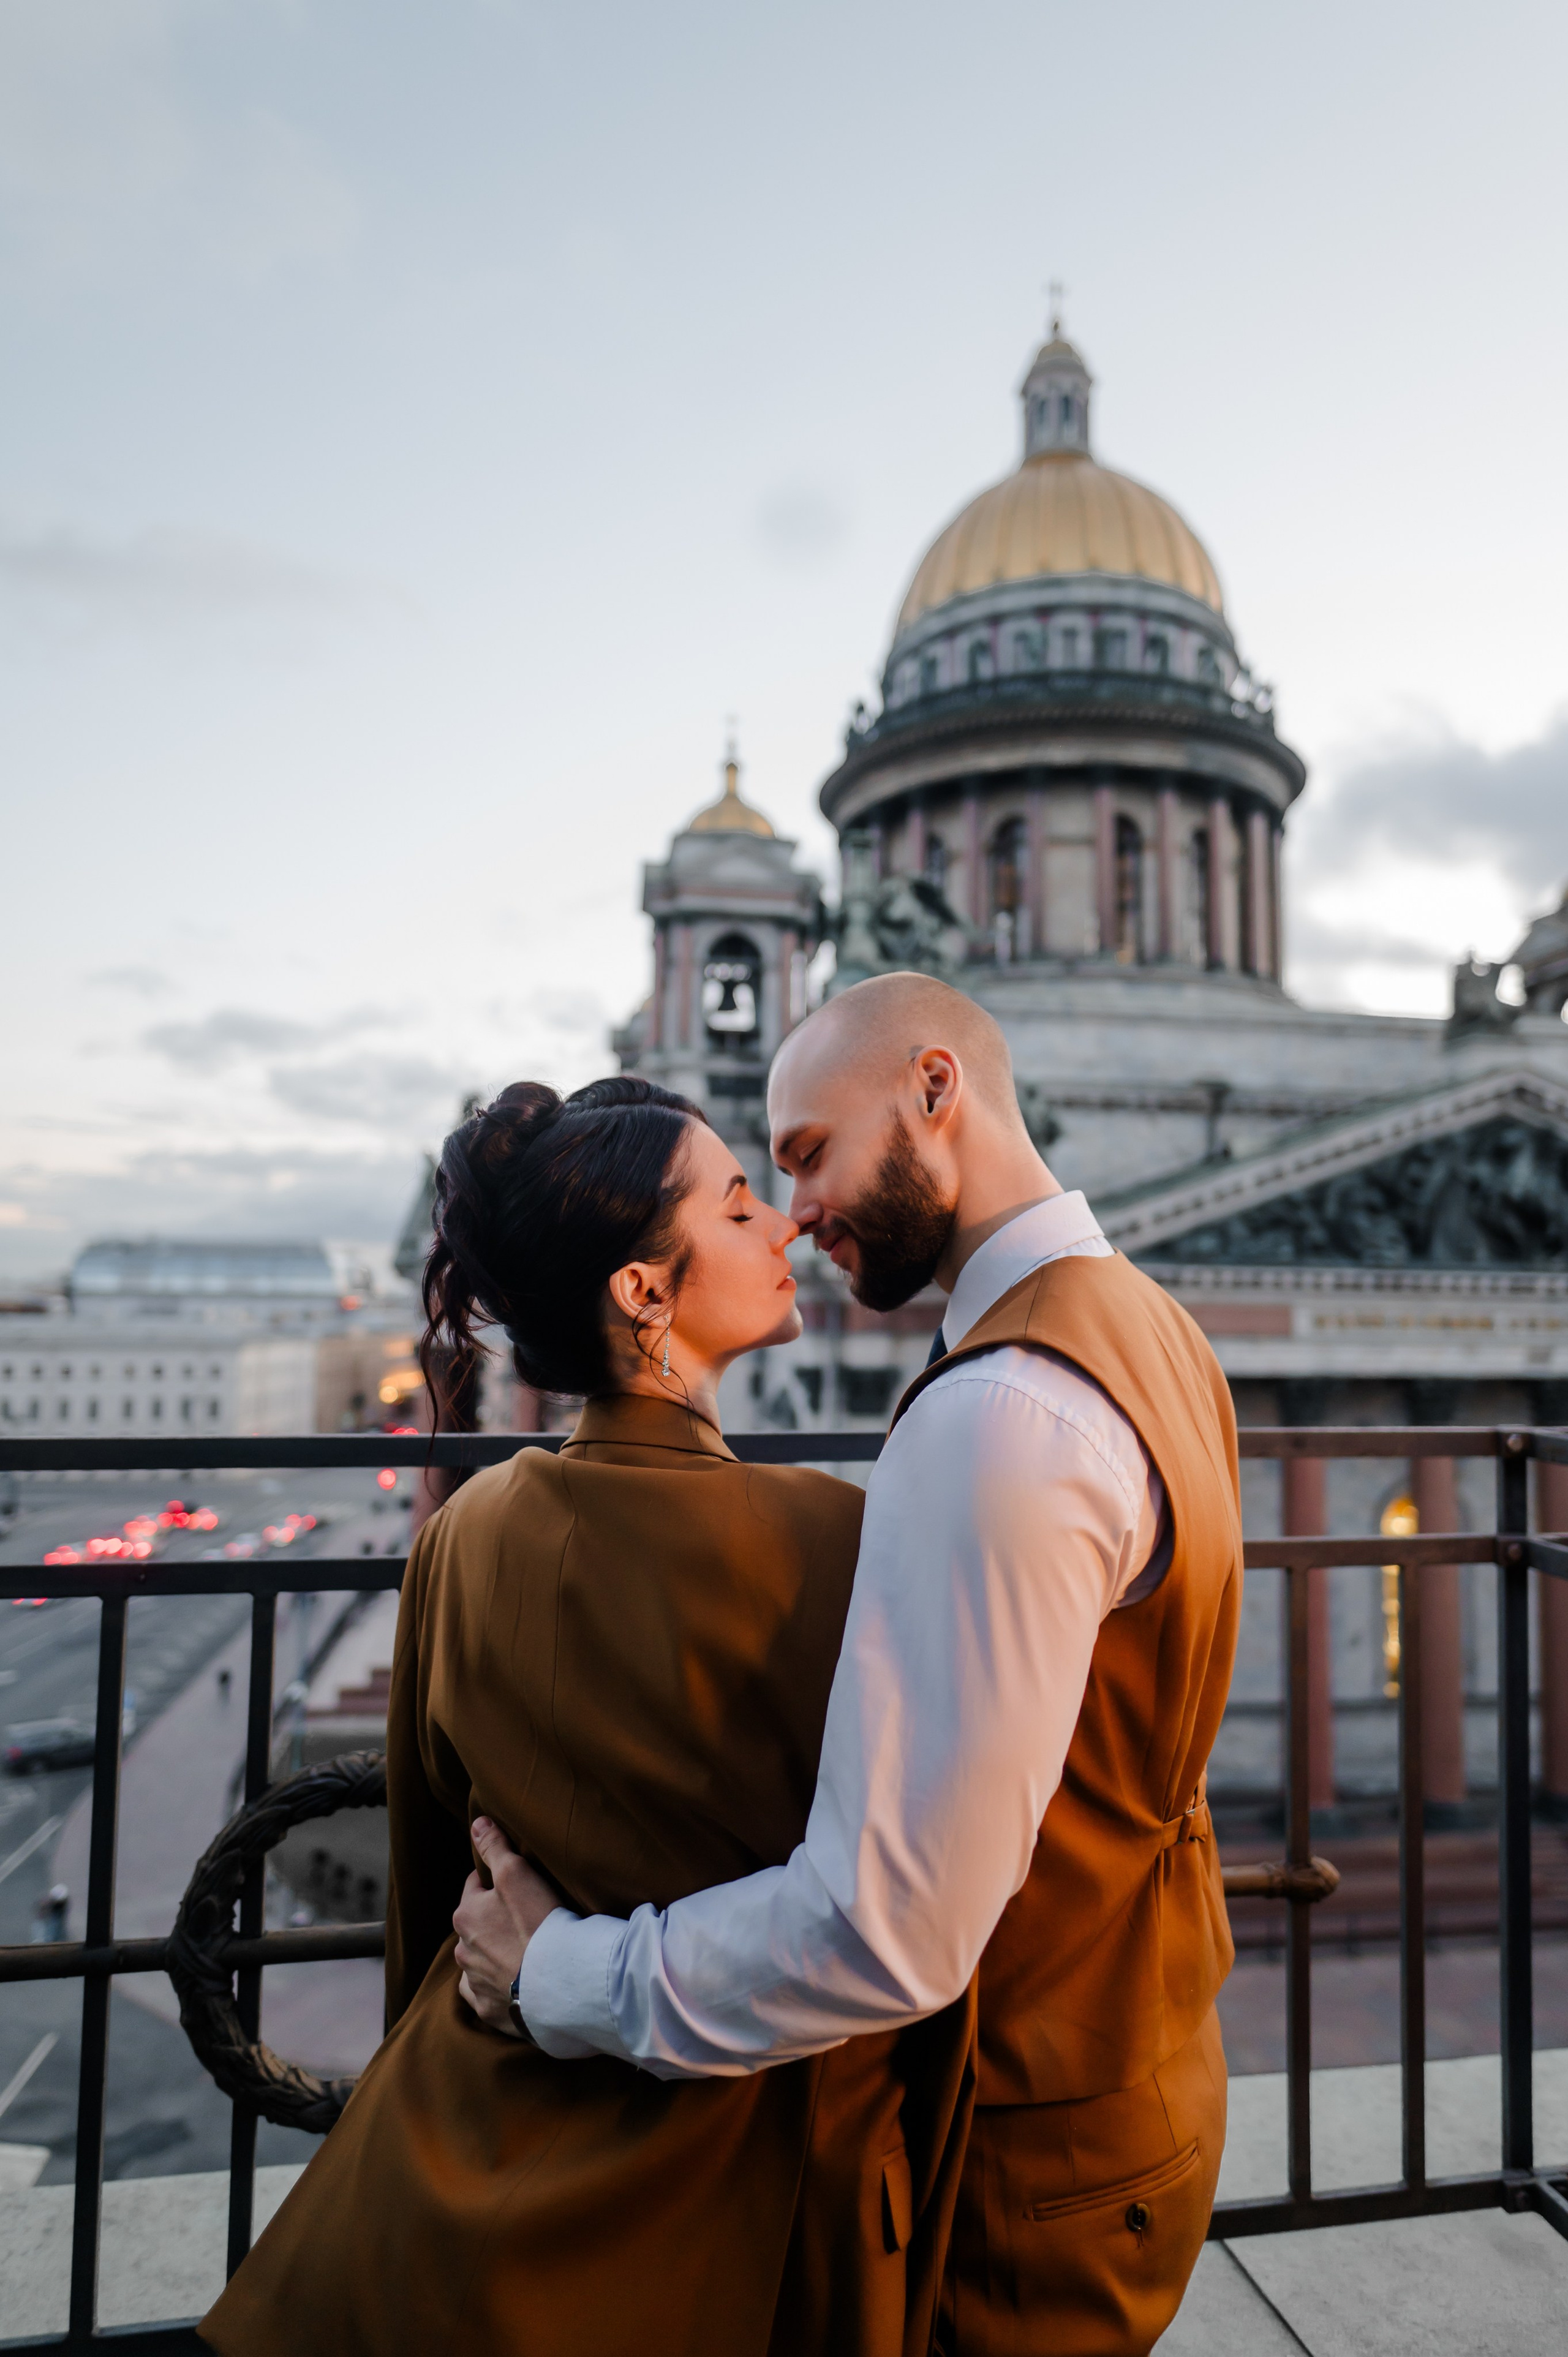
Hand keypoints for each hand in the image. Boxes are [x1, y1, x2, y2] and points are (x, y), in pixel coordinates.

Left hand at [453, 1817, 563, 2036]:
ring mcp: (475, 1983)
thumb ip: (494, 1847)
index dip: (496, 1883)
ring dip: (494, 1956)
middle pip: (477, 1927)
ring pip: (479, 1961)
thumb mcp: (515, 1873)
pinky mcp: (489, 2011)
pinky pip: (486, 1995)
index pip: (475, 1887)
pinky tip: (515, 1985)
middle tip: (525, 1920)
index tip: (517, 1886)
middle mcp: (462, 1950)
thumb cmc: (536, 1923)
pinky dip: (497, 1989)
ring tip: (523, 1954)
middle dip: (493, 1922)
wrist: (555, 1982)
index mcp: (465, 1915)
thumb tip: (477, 1824)